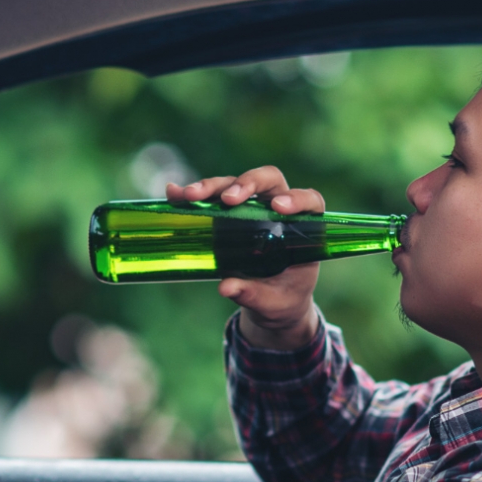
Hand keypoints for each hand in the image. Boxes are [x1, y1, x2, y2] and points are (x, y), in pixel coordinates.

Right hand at [167, 165, 320, 349]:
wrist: (269, 301)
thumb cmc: (281, 297)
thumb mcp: (272, 302)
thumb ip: (254, 294)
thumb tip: (226, 287)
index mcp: (303, 226)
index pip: (307, 200)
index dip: (296, 198)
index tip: (279, 208)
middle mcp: (277, 208)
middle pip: (268, 180)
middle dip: (247, 183)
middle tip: (228, 199)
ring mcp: (249, 208)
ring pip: (234, 184)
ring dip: (213, 187)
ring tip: (190, 196)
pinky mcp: (226, 214)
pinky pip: (210, 199)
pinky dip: (191, 195)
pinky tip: (173, 193)